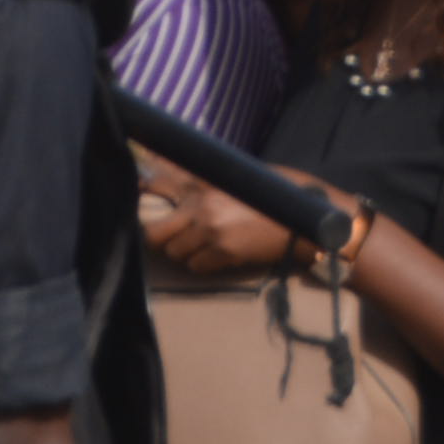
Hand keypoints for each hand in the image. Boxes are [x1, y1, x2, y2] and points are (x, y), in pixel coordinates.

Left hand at [135, 155, 298, 277]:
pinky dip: (201, 264)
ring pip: (174, 252)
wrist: (304, 218)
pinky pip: (196, 266)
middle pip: (153, 232)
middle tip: (167, 237)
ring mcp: (211, 230)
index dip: (144, 191)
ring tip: (197, 246)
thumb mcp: (233, 177)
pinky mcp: (225, 251)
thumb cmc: (271, 195)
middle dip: (156, 237)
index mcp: (202, 182)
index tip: (140, 196)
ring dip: (182, 252)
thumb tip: (172, 177)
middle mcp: (200, 205)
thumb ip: (203, 179)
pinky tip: (214, 256)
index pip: (156, 183)